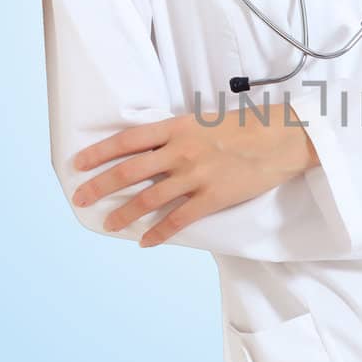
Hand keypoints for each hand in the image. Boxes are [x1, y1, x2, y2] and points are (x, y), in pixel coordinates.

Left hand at [70, 100, 318, 246]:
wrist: (281, 138)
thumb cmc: (245, 126)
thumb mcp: (203, 120)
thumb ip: (176, 134)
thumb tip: (150, 149)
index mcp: (176, 128)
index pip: (127, 140)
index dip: (99, 152)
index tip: (79, 163)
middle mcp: (181, 151)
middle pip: (129, 171)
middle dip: (100, 185)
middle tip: (81, 198)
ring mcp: (196, 175)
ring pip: (149, 198)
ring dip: (125, 213)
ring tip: (109, 223)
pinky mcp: (213, 197)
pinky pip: (179, 219)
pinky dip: (159, 232)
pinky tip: (146, 242)